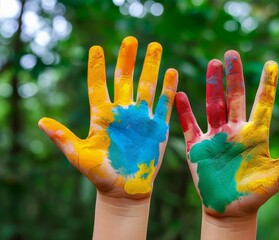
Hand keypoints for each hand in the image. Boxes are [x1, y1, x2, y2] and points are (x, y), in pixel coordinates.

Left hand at [39, 36, 177, 198]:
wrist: (124, 188)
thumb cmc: (100, 174)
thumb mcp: (79, 155)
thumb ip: (64, 138)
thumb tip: (42, 122)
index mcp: (102, 116)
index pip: (98, 86)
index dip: (97, 67)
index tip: (96, 49)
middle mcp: (122, 112)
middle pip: (125, 79)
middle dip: (128, 59)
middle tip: (131, 39)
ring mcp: (141, 118)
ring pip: (147, 86)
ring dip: (152, 66)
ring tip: (155, 46)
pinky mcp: (157, 127)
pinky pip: (164, 104)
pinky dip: (168, 88)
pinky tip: (171, 72)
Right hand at [175, 50, 278, 216]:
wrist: (230, 209)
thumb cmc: (256, 193)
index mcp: (255, 135)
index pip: (262, 103)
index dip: (267, 84)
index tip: (272, 63)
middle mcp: (235, 131)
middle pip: (234, 98)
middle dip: (233, 76)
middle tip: (231, 54)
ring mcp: (215, 137)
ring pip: (213, 105)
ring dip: (212, 86)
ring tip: (213, 64)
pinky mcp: (198, 147)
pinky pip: (190, 125)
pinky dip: (185, 111)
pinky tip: (181, 94)